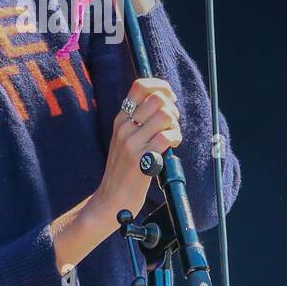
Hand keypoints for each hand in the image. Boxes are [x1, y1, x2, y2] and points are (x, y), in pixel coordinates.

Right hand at [91, 78, 180, 218]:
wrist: (110, 199)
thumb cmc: (123, 170)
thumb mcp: (124, 139)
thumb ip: (138, 121)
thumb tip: (162, 102)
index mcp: (120, 119)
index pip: (139, 86)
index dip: (161, 86)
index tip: (169, 98)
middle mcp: (124, 127)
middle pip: (157, 98)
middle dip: (172, 108)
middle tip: (172, 123)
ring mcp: (131, 142)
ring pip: (164, 115)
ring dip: (175, 125)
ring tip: (172, 136)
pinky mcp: (141, 159)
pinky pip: (166, 137)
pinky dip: (176, 138)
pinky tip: (172, 147)